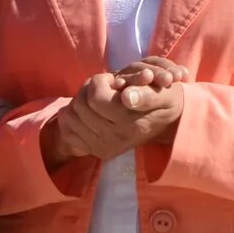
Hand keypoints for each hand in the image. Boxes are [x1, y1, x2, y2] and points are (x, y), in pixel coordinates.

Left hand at [42, 69, 186, 165]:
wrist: (167, 124)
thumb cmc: (163, 101)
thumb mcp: (163, 93)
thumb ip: (146, 95)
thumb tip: (126, 97)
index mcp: (132, 124)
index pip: (96, 98)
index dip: (101, 82)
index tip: (114, 81)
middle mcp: (116, 139)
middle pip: (80, 105)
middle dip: (89, 89)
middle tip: (106, 89)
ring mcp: (103, 148)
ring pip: (71, 115)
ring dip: (80, 101)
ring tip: (98, 100)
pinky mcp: (94, 151)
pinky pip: (67, 131)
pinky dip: (72, 118)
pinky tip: (88, 113)